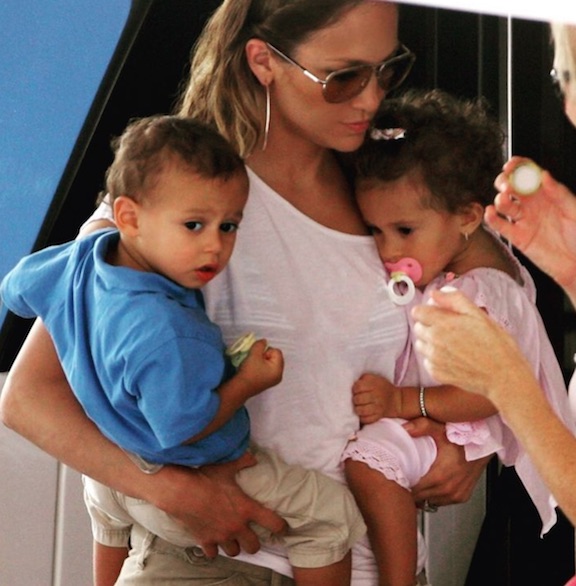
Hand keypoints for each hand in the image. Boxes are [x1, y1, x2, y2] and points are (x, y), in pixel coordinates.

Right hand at [153, 452, 285, 557]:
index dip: (281, 527)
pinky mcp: (205, 541)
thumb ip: (243, 461)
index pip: (272, 523)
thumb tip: (254, 457)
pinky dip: (214, 549)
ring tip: (232, 538)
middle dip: (254, 542)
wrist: (181, 491)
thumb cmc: (205, 477)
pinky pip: (213, 553)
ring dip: (235, 546)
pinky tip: (213, 541)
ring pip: (235, 552)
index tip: (283, 528)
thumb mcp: (226, 466)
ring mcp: (221, 536)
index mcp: (246, 509)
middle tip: (252, 535)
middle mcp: (236, 526)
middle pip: (254, 546)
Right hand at [238, 339, 283, 394]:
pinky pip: (268, 369)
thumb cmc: (249, 371)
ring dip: (263, 360)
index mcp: (278, 369)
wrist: (240, 388)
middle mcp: (279, 375)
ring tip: (254, 364)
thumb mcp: (254, 354)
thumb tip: (264, 342)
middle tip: (256, 359)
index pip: (277, 351)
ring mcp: (274, 380)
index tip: (257, 356)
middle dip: (266, 355)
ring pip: (271, 363)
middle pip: (275, 357)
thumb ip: (260, 344)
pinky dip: (262, 366)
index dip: (266, 350)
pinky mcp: (268, 382)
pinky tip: (254, 369)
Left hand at [352, 373, 401, 423]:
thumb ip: (362, 379)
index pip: (358, 387)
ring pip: (361, 411)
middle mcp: (376, 396)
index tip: (356, 390)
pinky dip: (362, 417)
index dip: (355, 389)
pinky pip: (366, 420)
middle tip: (357, 399)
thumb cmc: (381, 387)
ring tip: (358, 406)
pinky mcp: (378, 417)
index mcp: (374, 385)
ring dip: (357, 409)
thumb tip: (350, 383)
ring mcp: (378, 407)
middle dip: (355, 399)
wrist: (396, 400)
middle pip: (358, 399)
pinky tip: (362, 413)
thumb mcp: (373, 378)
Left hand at [406, 417, 489, 505]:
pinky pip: (440, 502)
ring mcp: (455, 495)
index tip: (395, 476)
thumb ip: (422, 426)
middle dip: (408, 489)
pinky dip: (433, 495)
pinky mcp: (460, 497)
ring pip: (428, 501)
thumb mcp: (441, 429)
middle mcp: (448, 489)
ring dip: (420, 494)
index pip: (412, 489)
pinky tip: (428, 485)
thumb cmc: (464, 439)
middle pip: (418, 497)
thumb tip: (405, 428)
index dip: (401, 484)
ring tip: (413, 481)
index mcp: (439, 476)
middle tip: (400, 478)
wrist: (485, 447)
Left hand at [411, 289, 534, 402]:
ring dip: (431, 342)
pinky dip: (436, 359)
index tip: (438, 313)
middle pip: (418, 327)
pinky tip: (453, 358)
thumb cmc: (495, 344)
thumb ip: (454, 300)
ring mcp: (433, 359)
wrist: (503, 376)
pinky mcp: (436, 373)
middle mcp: (434, 341)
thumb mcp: (479, 315)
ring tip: (452, 344)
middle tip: (450, 329)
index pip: (417, 312)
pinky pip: (427, 361)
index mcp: (443, 324)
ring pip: (421, 344)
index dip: (427, 310)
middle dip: (429, 325)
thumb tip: (435, 293)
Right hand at [488, 156, 575, 290]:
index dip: (518, 167)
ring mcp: (523, 220)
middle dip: (504, 182)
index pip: (528, 175)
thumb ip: (560, 193)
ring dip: (500, 200)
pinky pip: (500, 226)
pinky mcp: (517, 237)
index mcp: (547, 194)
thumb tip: (544, 176)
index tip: (511, 165)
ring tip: (504, 200)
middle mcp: (532, 205)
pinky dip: (492, 219)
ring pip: (504, 205)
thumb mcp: (575, 210)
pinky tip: (491, 212)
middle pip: (511, 188)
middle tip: (506, 185)